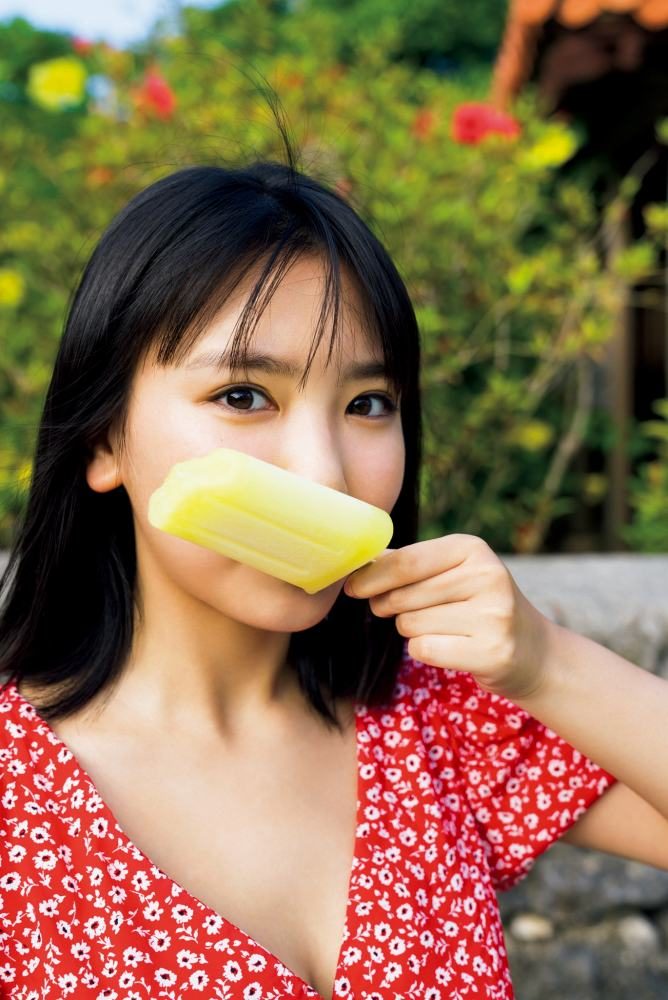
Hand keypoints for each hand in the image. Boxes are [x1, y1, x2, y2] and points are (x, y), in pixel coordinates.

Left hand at [344, 534, 552, 701]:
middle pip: (403, 595)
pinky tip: (450, 647)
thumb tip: (359, 560)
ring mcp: (493, 615)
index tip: (352, 587)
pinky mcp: (492, 651)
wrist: (531, 650)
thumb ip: (408, 563)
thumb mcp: (451, 572)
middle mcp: (487, 576)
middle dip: (390, 606)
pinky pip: (424, 649)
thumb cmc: (476, 605)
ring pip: (410, 624)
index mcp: (472, 548)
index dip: (372, 577)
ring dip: (412, 630)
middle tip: (403, 611)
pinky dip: (426, 650)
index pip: (406, 560)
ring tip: (442, 628)